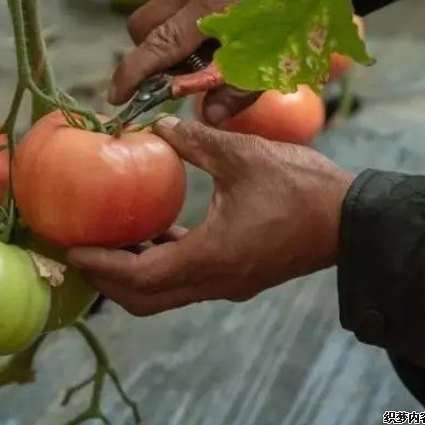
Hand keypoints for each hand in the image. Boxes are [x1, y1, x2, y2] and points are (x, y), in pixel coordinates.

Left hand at [68, 117, 353, 315]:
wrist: (353, 221)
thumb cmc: (301, 188)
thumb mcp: (243, 155)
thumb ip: (195, 141)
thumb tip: (159, 126)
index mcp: (212, 257)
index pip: (140, 276)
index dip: (102, 265)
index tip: (71, 248)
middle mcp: (214, 282)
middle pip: (144, 298)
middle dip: (107, 280)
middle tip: (80, 251)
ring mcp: (227, 283)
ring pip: (164, 294)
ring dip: (131, 276)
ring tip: (106, 244)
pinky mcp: (237, 276)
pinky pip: (186, 279)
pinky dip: (160, 264)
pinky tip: (153, 231)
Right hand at [110, 0, 271, 124]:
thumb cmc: (309, 15)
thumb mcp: (276, 62)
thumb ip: (235, 93)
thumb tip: (207, 116)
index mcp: (213, 9)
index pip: (155, 48)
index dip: (131, 76)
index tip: (119, 96)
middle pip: (140, 25)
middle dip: (148, 53)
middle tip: (175, 72)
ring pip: (157, 6)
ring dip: (166, 33)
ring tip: (201, 47)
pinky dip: (184, 13)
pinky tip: (214, 22)